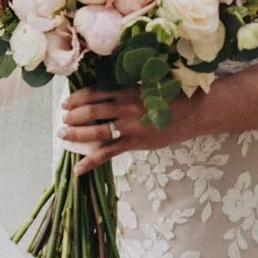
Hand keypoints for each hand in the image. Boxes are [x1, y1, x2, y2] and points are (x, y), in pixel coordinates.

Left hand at [60, 83, 199, 175]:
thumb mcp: (148, 87)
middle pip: (90, 111)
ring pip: (95, 131)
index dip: (76, 98)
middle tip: (62, 122)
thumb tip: (110, 96)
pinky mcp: (136, 142)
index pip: (94, 93)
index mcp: (126, 91)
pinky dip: (90, 161)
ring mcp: (129, 125)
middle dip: (72, 117)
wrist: (195, 110)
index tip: (66, 103)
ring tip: (63, 136)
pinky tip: (78, 170)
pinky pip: (108, 153)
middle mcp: (124, 106)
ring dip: (76, 135)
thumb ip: (129, 92)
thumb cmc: (174, 97)